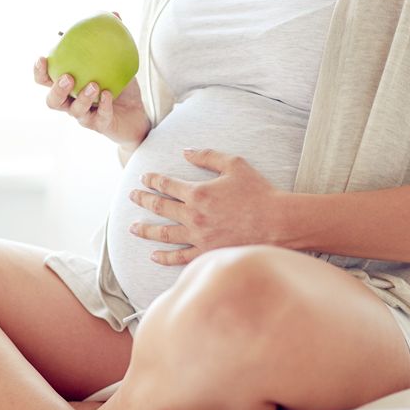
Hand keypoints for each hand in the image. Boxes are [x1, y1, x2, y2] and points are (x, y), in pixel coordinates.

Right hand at [34, 12, 149, 148]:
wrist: (137, 113)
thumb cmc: (119, 85)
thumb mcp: (116, 60)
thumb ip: (110, 39)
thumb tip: (113, 13)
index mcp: (68, 87)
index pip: (45, 81)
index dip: (39, 72)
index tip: (42, 58)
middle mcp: (71, 103)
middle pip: (52, 101)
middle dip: (56, 89)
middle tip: (68, 76)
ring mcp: (84, 116)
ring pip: (74, 111)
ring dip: (83, 97)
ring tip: (94, 84)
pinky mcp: (100, 126)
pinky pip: (99, 117)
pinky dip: (103, 106)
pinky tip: (109, 94)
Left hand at [128, 148, 283, 265]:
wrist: (277, 223)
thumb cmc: (259, 192)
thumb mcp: (234, 164)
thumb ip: (207, 156)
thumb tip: (185, 151)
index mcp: (198, 193)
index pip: (166, 185)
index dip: (152, 180)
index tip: (143, 178)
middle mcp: (193, 216)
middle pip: (160, 207)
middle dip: (143, 200)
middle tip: (131, 197)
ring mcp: (198, 237)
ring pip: (164, 234)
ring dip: (146, 230)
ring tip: (133, 228)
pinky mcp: (207, 253)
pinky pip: (180, 258)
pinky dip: (165, 257)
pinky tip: (154, 256)